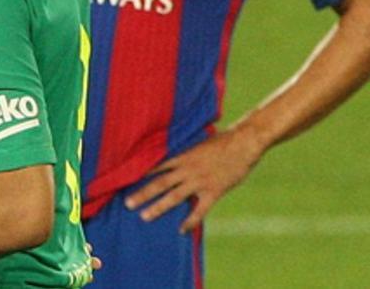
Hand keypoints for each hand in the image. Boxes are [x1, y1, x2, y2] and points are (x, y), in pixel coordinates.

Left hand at [124, 129, 263, 232]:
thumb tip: (172, 152)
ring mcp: (199, 181)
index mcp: (182, 155)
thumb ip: (185, 151)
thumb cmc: (222, 139)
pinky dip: (190, 220)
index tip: (125, 179)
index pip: (156, 165)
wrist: (244, 142)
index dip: (140, 173)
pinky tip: (181, 230)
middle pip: (160, 182)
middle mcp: (187, 169)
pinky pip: (199, 210)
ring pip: (174, 196)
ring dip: (158, 207)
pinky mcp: (213, 191)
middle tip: (128, 204)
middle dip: (143, 193)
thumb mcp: (198, 141)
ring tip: (144, 217)